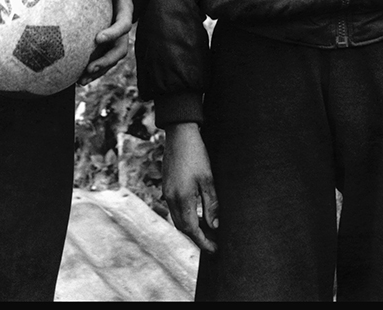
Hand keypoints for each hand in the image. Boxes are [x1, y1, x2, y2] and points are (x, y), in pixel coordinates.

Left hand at [81, 0, 132, 80]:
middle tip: (89, 68)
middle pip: (119, 49)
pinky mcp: (107, 43)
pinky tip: (78, 78)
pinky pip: (102, 58)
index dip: (113, 33)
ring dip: (99, 71)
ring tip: (81, 80)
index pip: (123, 25)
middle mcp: (122, 29)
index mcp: (126, 12)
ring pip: (111, 58)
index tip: (97, 38)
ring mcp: (116, 38)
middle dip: (106, 61)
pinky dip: (93, 69)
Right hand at [163, 122, 218, 252]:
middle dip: (197, 237)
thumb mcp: (208, 179)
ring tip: (207, 229)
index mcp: (182, 198)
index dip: (203, 242)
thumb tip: (215, 226)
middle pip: (183, 227)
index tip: (215, 250)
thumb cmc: (196, 154)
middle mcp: (171, 198)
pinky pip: (175, 208)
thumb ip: (211, 204)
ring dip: (191, 226)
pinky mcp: (167, 185)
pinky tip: (197, 212)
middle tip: (213, 242)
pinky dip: (186, 215)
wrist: (179, 133)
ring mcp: (167, 191)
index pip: (192, 229)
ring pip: (178, 218)